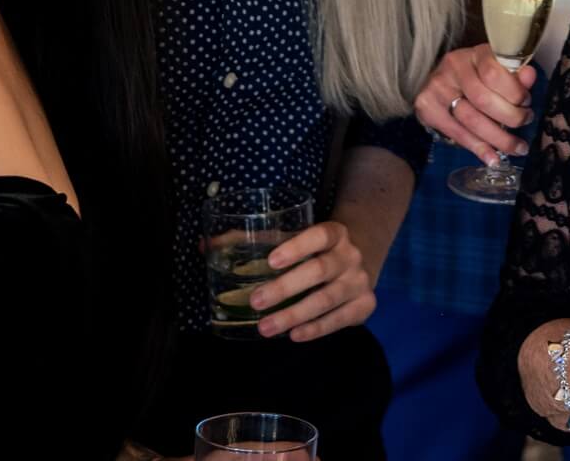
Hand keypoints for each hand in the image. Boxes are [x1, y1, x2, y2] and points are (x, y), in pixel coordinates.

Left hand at [245, 219, 373, 342]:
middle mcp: (351, 256)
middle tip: (256, 301)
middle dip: (286, 288)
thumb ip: (258, 241)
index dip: (298, 247)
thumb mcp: (299, 238)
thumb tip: (204, 245)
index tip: (271, 261)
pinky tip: (294, 335)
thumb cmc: (318, 250)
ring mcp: (360, 282)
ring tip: (265, 327)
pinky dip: (316, 329)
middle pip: (320, 270)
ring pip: (327, 299)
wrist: (361, 260)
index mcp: (336, 233)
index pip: (320, 235)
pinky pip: (340, 320)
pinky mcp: (365, 305)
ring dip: (294, 315)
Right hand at [415, 43, 536, 166]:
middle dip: (510, 117)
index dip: (514, 92)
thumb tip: (530, 76)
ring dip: (498, 138)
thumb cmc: (478, 75)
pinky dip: (479, 149)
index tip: (527, 102)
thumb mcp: (498, 69)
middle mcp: (453, 67)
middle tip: (525, 122)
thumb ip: (515, 75)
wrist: (443, 81)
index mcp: (474, 53)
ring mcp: (437, 87)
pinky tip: (493, 158)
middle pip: (482, 99)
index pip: (493, 72)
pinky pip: (458, 134)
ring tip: (517, 147)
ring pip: (471, 120)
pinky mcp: (428, 108)